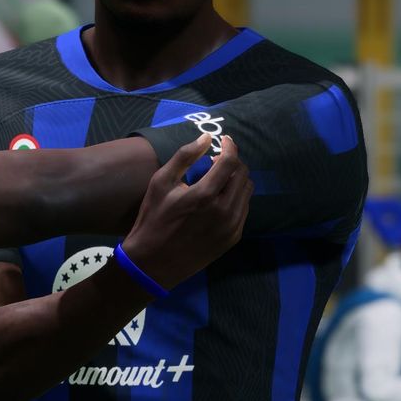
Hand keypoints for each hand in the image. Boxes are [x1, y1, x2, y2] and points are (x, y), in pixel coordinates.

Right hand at [121, 134, 252, 290]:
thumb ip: (185, 156)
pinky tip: (218, 199)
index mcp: (204, 195)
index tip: (224, 140)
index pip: (230, 162)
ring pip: (246, 192)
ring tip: (218, 179)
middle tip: (216, 161)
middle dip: (232, 162)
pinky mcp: (232, 239)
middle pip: (242, 175)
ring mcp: (231, 227)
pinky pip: (244, 210)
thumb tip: (206, 138)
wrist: (153, 263)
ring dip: (236, 179)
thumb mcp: (161, 182)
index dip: (230, 146)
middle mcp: (223, 211)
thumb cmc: (153, 219)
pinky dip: (235, 198)